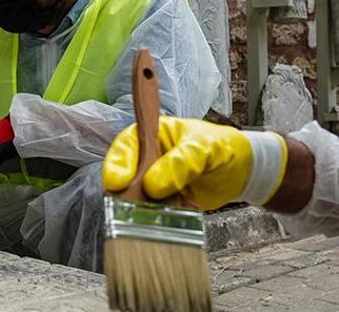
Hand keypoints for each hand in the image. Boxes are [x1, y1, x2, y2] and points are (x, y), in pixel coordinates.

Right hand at [103, 117, 286, 209]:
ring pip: (131, 198)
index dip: (116, 164)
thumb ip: (181, 162)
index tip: (117, 183)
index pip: (125, 146)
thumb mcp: (206, 147)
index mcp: (151, 135)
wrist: (242, 171)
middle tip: (129, 205)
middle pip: (122, 175)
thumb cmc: (222, 148)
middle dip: (124, 191)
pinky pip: (148, 214)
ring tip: (148, 217)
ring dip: (137, 209)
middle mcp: (145, 159)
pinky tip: (162, 223)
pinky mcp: (160, 204)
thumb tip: (153, 185)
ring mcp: (151, 183)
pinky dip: (151, 221)